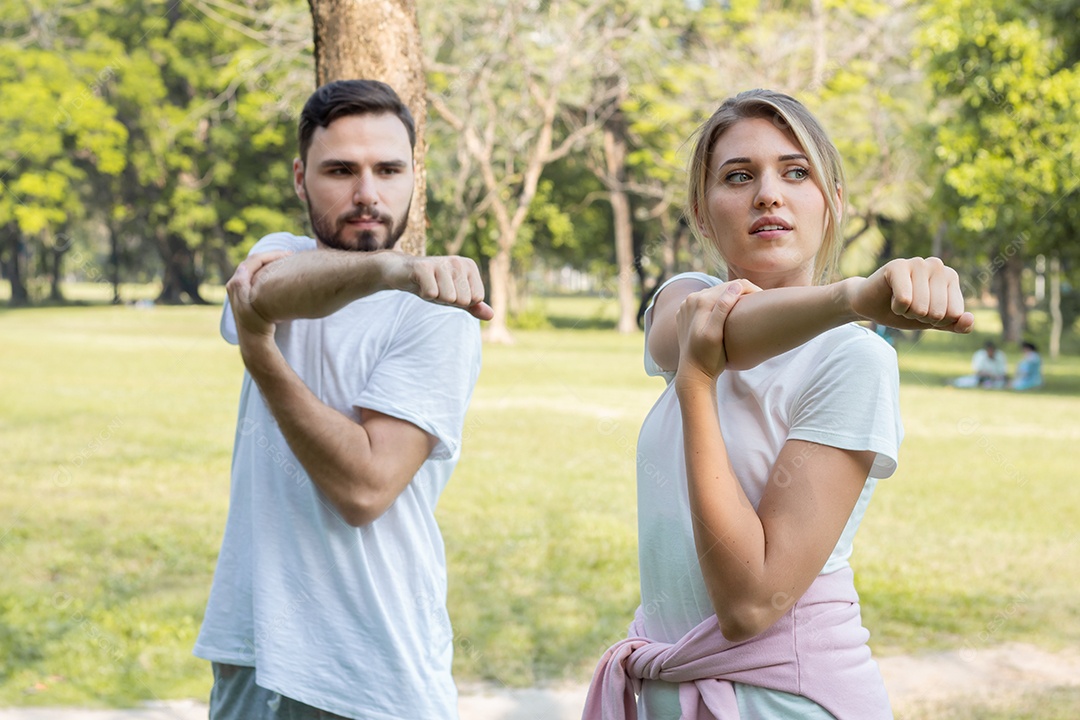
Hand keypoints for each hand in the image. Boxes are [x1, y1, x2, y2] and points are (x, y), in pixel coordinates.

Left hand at [227, 251, 291, 340]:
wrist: (253, 339)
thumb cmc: (254, 323)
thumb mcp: (247, 304)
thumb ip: (242, 283)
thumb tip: (242, 267)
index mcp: (236, 282)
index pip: (255, 260)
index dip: (272, 254)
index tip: (289, 255)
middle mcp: (237, 282)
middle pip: (256, 261)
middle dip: (273, 256)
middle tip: (290, 256)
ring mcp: (243, 288)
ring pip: (259, 268)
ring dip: (272, 263)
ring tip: (287, 262)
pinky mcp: (250, 293)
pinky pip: (261, 276)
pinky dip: (271, 272)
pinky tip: (282, 275)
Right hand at [384, 253, 493, 320]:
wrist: (402, 272)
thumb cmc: (432, 284)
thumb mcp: (455, 296)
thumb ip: (474, 306)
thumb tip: (491, 316)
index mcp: (469, 266)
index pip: (476, 299)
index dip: (460, 301)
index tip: (448, 290)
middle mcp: (458, 262)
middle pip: (463, 300)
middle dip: (447, 300)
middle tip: (436, 288)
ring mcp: (441, 262)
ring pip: (448, 298)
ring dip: (435, 297)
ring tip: (429, 286)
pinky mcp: (423, 267)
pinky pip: (431, 294)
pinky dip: (424, 294)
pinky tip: (419, 284)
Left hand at [674, 280, 755, 387]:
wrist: (693, 374)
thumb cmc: (708, 358)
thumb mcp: (716, 334)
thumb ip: (722, 308)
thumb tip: (736, 285)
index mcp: (700, 300)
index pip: (731, 286)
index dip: (750, 290)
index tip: (766, 298)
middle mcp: (691, 299)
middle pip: (723, 289)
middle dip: (743, 293)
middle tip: (763, 301)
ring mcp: (688, 305)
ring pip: (717, 294)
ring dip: (733, 298)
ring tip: (751, 306)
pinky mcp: (688, 313)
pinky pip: (709, 303)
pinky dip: (722, 305)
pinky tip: (735, 314)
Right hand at [848, 257, 974, 332]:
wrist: (870, 305)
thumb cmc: (904, 311)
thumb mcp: (932, 322)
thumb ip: (954, 324)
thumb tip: (969, 319)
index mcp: (950, 277)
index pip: (955, 314)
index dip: (937, 321)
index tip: (924, 310)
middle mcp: (937, 265)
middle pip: (938, 312)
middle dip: (920, 317)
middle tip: (909, 306)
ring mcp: (917, 263)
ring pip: (921, 307)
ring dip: (907, 313)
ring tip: (900, 301)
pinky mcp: (897, 266)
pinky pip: (905, 300)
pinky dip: (897, 307)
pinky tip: (891, 297)